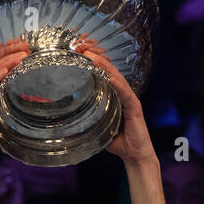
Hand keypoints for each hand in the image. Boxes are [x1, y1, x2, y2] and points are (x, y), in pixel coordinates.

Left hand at [76, 39, 154, 165]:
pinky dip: (117, 84)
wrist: (135, 156)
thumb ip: (88, 119)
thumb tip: (68, 118)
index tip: (78, 52)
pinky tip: (108, 76)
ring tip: (92, 56)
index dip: (92, 63)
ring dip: (104, 66)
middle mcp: (123, 94)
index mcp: (115, 96)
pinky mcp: (135, 108)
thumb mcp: (99, 127)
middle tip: (81, 47)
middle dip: (96, 58)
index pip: (103, 75)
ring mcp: (130, 100)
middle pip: (109, 71)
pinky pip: (125, 93)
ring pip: (116, 78)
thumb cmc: (119, 142)